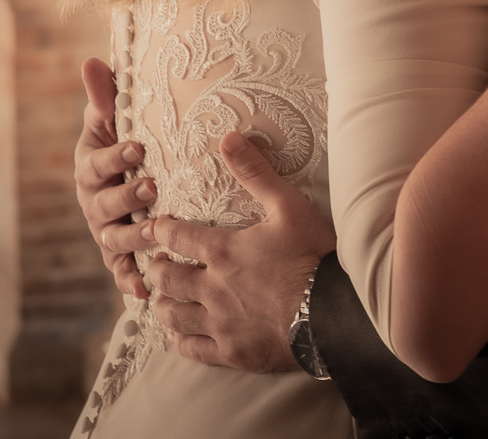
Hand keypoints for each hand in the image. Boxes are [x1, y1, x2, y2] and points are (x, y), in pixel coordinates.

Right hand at [74, 57, 156, 299]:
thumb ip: (105, 96)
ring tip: (156, 232)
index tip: (137, 146)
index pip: (96, 163)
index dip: (114, 156)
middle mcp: (94, 203)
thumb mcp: (114, 121)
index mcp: (90, 168)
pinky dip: (130, 281)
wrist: (129, 178)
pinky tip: (143, 290)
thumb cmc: (125, 144)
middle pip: (103, 205)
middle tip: (152, 187)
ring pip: (114, 239)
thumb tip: (93, 61)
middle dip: (126, 197)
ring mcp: (106, 231)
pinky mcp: (120, 255)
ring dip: (133, 237)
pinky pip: (122, 271)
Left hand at [147, 131, 337, 372]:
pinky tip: (179, 334)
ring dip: (163, 303)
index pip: (176, 236)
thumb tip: (228, 137)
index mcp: (222, 251)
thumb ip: (256, 173)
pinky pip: (191, 348)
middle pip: (166, 277)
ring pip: (172, 315)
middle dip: (156, 267)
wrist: (332, 313)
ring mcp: (219, 322)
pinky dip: (180, 339)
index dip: (161, 229)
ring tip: (163, 296)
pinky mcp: (231, 351)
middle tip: (156, 263)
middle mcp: (211, 287)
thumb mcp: (289, 206)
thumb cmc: (312, 256)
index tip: (156, 226)